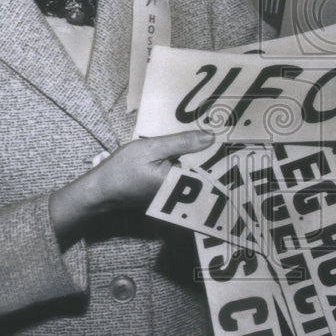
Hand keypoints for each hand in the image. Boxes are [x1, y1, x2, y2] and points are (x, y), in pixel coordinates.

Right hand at [49, 131, 213, 247]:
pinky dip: (185, 166)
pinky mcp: (166, 196)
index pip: (211, 171)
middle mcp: (181, 196)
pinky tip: (184, 152)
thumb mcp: (152, 149)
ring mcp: (173, 199)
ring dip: (198, 161)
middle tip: (221, 136)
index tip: (235, 142)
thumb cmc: (122, 170)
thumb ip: (182, 143)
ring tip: (206, 139)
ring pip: (194, 176)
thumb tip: (211, 137)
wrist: (100, 190)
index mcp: (180, 185)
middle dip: (212, 157)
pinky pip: (183, 179)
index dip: (222, 156)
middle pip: (205, 174)